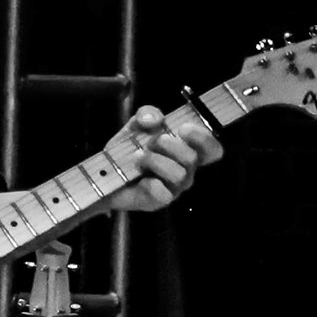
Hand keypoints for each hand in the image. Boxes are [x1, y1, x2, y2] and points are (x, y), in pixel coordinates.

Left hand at [98, 103, 221, 215]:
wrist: (104, 172)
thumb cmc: (128, 149)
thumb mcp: (136, 125)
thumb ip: (147, 114)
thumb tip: (155, 118)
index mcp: (187, 151)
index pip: (212, 149)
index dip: (204, 139)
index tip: (183, 129)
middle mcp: (185, 171)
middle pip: (193, 159)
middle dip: (171, 146)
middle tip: (152, 142)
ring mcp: (173, 188)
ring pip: (179, 175)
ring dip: (155, 161)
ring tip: (138, 156)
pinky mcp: (158, 202)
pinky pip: (163, 193)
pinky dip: (150, 182)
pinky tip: (138, 175)